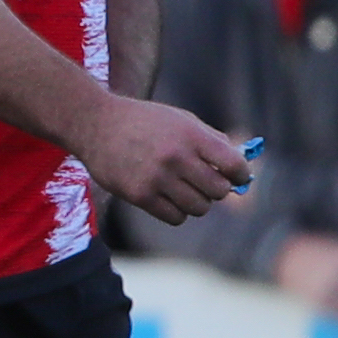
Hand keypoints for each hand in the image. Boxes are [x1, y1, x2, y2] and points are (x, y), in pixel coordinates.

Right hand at [74, 96, 251, 227]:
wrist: (95, 124)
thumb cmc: (144, 122)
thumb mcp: (181, 120)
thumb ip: (212, 141)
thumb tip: (242, 168)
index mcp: (191, 136)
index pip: (234, 165)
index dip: (240, 175)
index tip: (236, 177)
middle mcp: (176, 157)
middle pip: (218, 191)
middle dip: (217, 189)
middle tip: (205, 183)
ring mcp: (156, 178)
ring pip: (199, 207)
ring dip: (197, 202)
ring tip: (185, 191)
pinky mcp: (139, 195)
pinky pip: (175, 217)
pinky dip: (177, 212)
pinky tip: (168, 198)